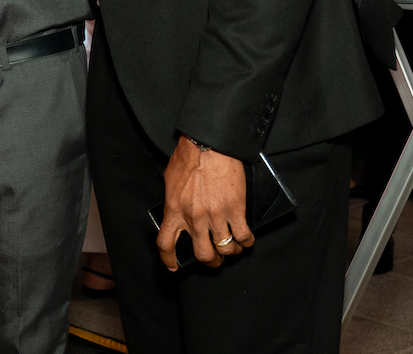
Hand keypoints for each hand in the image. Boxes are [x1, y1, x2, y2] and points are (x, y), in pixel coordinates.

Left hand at [157, 134, 253, 269]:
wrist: (208, 145)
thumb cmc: (188, 158)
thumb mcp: (171, 182)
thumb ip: (174, 201)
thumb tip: (179, 213)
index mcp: (174, 210)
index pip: (166, 243)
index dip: (169, 259)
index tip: (173, 267)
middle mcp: (194, 218)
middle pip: (202, 254)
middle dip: (210, 261)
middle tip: (214, 259)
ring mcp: (215, 216)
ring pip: (225, 249)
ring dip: (230, 252)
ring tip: (232, 248)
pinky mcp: (235, 210)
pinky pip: (244, 237)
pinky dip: (246, 242)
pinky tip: (246, 240)